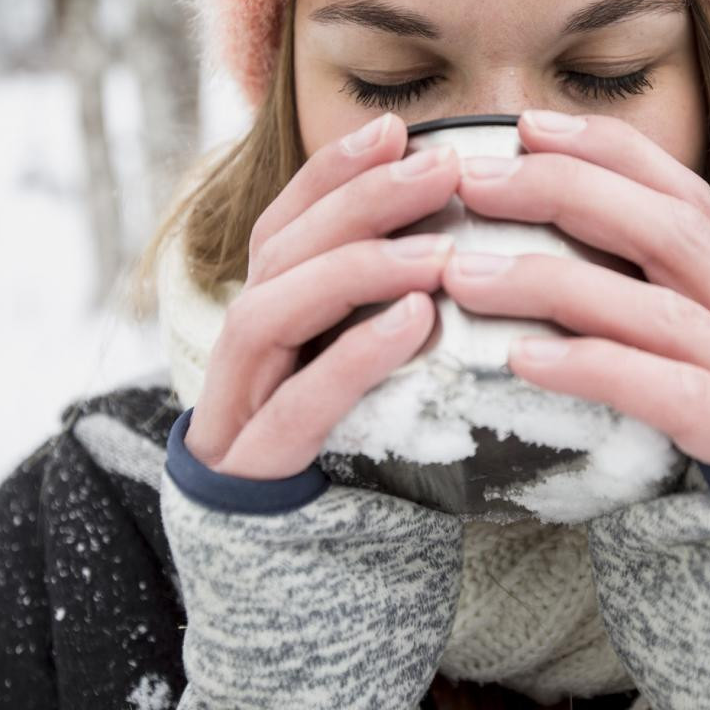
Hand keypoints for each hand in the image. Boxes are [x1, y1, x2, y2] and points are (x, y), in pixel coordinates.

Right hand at [184, 111, 461, 478]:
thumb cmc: (351, 460)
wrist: (302, 581)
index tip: (395, 129)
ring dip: (356, 267)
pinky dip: (355, 354)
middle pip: (277, 253)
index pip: (283, 225)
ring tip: (442, 252)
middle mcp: (239, 354)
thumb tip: (473, 242)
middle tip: (440, 168)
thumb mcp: (370, 373)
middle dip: (356, 201)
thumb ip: (393, 310)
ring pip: (268, 313)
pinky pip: (298, 402)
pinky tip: (417, 323)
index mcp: (268, 320)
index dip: (331, 173)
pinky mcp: (254, 469)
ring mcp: (236, 410)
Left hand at [439, 109, 709, 467]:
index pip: (674, 186)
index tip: (524, 125)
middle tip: (474, 182)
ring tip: (464, 276)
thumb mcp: (665, 333)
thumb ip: (617, 282)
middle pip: (669, 228)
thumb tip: (512, 233)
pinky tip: (521, 361)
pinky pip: (669, 394)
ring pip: (659, 311)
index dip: (604, 147)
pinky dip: (594, 369)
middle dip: (568, 191)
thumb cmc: (704, 406)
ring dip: (556, 283)